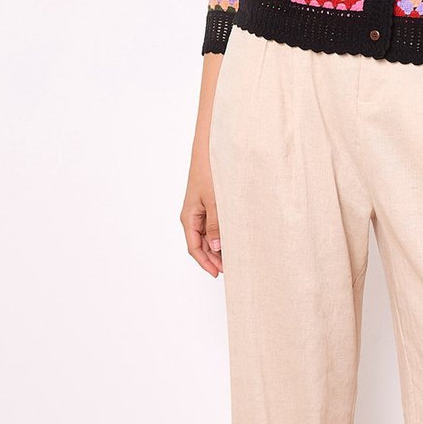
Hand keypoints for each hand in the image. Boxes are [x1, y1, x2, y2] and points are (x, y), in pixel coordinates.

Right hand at [181, 161, 222, 276]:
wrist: (209, 151)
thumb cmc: (208, 172)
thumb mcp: (214, 201)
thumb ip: (215, 224)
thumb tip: (216, 247)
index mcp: (189, 218)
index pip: (194, 248)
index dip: (206, 262)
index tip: (218, 273)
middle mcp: (192, 216)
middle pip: (201, 245)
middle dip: (213, 258)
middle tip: (230, 267)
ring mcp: (200, 211)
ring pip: (208, 236)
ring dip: (218, 247)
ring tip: (233, 256)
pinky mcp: (208, 204)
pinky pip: (213, 225)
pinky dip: (221, 234)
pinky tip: (232, 238)